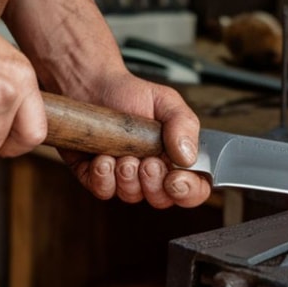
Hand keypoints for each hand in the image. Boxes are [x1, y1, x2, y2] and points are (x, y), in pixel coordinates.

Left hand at [59, 72, 209, 208]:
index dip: (189, 191)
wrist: (92, 87)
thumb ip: (184, 124)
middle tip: (147, 161)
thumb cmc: (130, 94)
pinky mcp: (97, 178)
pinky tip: (103, 158)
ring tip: (123, 154)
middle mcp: (152, 172)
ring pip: (131, 196)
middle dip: (153, 182)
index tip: (176, 178)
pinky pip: (104, 191)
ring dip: (127, 176)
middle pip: (161, 199)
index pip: (194, 188)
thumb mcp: (166, 101)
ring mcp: (124, 178)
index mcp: (176, 157)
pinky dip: (103, 176)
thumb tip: (188, 157)